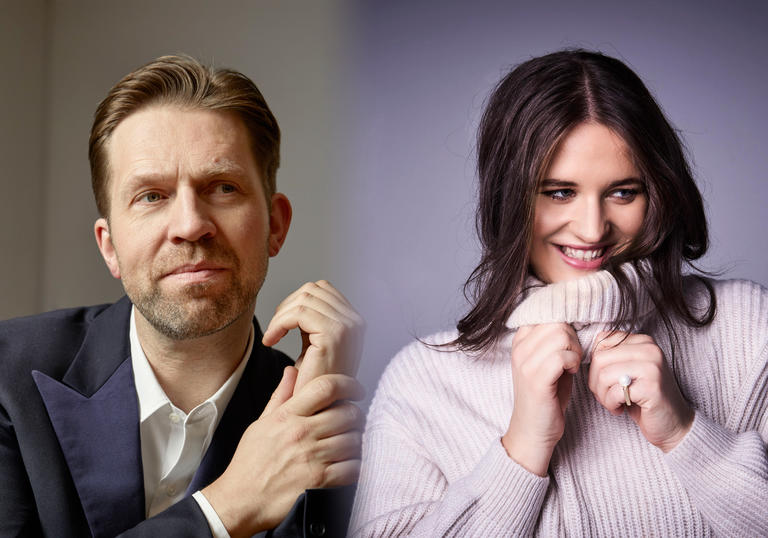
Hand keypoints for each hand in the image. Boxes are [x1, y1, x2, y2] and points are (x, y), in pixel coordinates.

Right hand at [202, 367, 364, 536]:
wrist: (240, 501)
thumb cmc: (249, 463)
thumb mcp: (261, 423)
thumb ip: (280, 395)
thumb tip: (292, 370)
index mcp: (287, 415)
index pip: (326, 387)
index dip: (349, 384)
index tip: (357, 390)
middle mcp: (301, 433)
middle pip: (347, 413)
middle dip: (356, 416)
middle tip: (354, 422)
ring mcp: (311, 457)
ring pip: (354, 440)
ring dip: (357, 442)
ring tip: (350, 444)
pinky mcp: (319, 481)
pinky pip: (353, 468)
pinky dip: (356, 466)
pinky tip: (348, 465)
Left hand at [262, 280, 364, 391]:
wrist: (318, 414)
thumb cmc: (313, 385)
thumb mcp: (316, 345)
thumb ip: (314, 320)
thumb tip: (300, 296)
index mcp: (354, 321)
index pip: (322, 288)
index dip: (296, 301)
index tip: (282, 324)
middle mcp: (356, 321)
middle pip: (314, 288)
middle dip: (288, 305)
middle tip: (275, 330)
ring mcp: (349, 326)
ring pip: (304, 298)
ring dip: (280, 315)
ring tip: (272, 337)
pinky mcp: (335, 335)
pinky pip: (298, 313)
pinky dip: (278, 323)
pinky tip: (271, 341)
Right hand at [502, 323, 581, 475]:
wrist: (533, 431)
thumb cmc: (547, 397)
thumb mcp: (548, 363)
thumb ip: (556, 341)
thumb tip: (577, 321)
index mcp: (520, 341)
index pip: (546, 312)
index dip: (565, 323)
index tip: (572, 341)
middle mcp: (519, 348)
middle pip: (557, 322)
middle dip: (574, 337)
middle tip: (574, 357)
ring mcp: (525, 362)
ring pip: (561, 335)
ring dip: (575, 349)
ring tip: (573, 364)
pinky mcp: (536, 378)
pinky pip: (562, 355)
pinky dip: (573, 362)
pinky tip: (571, 372)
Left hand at [589, 331, 693, 451]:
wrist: (674, 424)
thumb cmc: (644, 398)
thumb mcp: (627, 370)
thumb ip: (611, 356)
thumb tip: (583, 353)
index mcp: (643, 341)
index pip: (601, 341)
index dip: (595, 364)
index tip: (605, 380)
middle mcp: (650, 350)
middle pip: (599, 358)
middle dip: (595, 381)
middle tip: (606, 396)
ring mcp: (652, 368)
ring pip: (604, 375)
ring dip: (602, 395)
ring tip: (614, 403)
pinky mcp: (651, 388)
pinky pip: (614, 393)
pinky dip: (611, 404)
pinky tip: (621, 409)